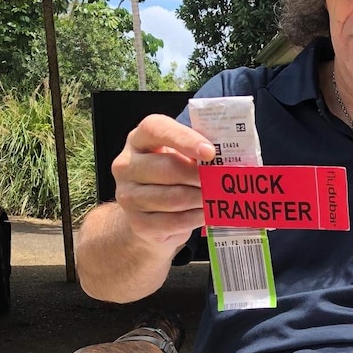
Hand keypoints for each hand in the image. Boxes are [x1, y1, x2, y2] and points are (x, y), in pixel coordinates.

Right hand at [111, 114, 215, 252]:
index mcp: (138, 140)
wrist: (148, 219)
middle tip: (220, 181)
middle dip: (199, 176)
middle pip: (168, 168)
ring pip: (174, 197)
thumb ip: (195, 153)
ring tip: (216, 198)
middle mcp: (126, 165)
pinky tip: (205, 214)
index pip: (155, 129)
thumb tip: (226, 158)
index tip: (210, 152)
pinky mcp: (138, 223)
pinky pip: (174, 221)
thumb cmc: (169, 181)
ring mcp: (128, 196)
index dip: (184, 138)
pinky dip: (196, 218)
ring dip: (201, 199)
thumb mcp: (178, 159)